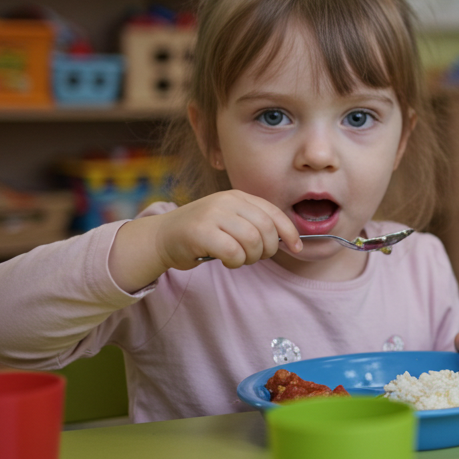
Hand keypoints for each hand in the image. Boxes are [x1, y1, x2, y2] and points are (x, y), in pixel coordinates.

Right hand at [150, 190, 301, 270]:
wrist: (161, 237)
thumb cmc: (201, 234)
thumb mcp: (230, 220)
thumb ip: (253, 224)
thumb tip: (287, 240)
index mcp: (238, 196)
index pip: (273, 213)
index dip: (289, 232)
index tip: (296, 247)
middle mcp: (226, 201)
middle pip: (265, 228)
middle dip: (268, 249)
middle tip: (256, 257)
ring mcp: (212, 214)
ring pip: (251, 240)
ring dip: (251, 257)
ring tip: (240, 259)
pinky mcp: (200, 232)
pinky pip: (232, 251)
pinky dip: (236, 262)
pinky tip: (227, 261)